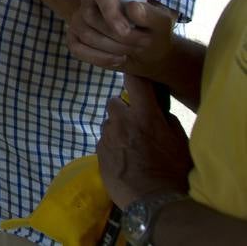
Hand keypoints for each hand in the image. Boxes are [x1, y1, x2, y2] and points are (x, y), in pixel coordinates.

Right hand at [67, 0, 176, 75]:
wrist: (149, 52)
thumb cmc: (154, 31)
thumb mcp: (163, 22)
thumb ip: (151, 14)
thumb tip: (133, 8)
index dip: (111, 12)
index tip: (126, 30)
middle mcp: (89, 2)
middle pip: (92, 18)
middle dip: (119, 37)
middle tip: (142, 43)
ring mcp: (79, 20)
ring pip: (87, 35)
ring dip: (114, 48)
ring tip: (133, 49)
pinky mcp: (75, 38)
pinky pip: (78, 49)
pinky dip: (100, 58)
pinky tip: (118, 59)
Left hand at [97, 75, 191, 208]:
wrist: (153, 201)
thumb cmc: (173, 171)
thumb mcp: (180, 142)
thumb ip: (166, 121)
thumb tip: (158, 112)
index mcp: (145, 115)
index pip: (134, 81)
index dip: (133, 76)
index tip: (134, 77)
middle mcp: (122, 121)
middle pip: (114, 102)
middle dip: (123, 109)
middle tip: (136, 124)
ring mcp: (107, 135)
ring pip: (108, 122)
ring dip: (117, 128)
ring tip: (130, 146)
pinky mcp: (98, 151)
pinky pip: (104, 140)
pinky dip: (112, 145)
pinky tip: (123, 159)